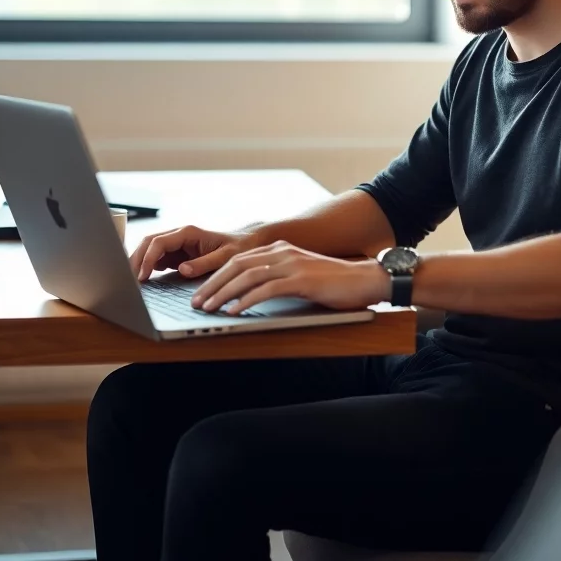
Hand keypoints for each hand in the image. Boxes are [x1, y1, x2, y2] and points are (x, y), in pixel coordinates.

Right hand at [129, 222, 267, 281]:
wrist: (246, 243)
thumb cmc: (238, 247)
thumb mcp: (225, 257)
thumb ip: (204, 263)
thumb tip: (182, 270)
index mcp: (189, 233)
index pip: (159, 242)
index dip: (147, 258)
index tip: (142, 276)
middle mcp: (179, 235)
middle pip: (148, 242)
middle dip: (136, 259)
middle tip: (128, 280)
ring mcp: (176, 244)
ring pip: (149, 249)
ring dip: (138, 262)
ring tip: (129, 281)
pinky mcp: (176, 254)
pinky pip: (156, 258)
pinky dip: (146, 267)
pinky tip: (142, 280)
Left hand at [190, 240, 390, 313]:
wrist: (365, 279)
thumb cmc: (333, 283)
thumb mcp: (300, 276)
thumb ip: (277, 279)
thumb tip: (249, 295)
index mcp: (279, 248)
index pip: (238, 259)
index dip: (216, 276)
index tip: (200, 292)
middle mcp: (282, 251)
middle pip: (236, 265)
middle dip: (212, 284)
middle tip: (196, 302)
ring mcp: (291, 263)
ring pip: (246, 276)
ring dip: (223, 293)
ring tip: (207, 308)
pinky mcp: (301, 278)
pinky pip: (266, 289)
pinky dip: (246, 300)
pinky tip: (234, 312)